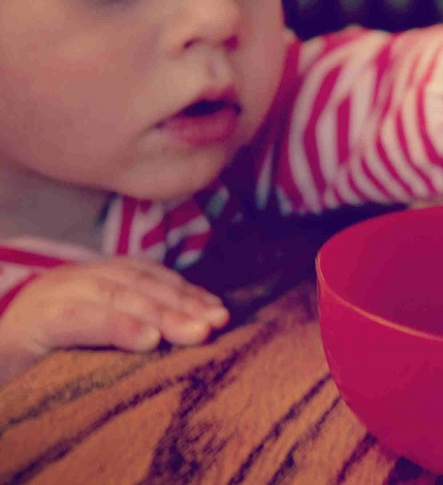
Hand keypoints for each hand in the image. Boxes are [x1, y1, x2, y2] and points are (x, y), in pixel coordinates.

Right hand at [0, 256, 229, 382]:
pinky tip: (147, 340)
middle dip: (183, 304)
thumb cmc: (42, 353)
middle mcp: (76, 278)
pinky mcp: (35, 321)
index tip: (220, 312)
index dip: (186, 291)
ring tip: (195, 333)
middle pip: (140, 285)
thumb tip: (188, 330)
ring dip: (162, 314)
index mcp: (92, 278)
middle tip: (217, 323)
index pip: (149, 277)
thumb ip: (130, 324)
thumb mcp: (91, 335)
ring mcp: (54, 294)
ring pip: (117, 297)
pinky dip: (118, 327)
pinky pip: (81, 320)